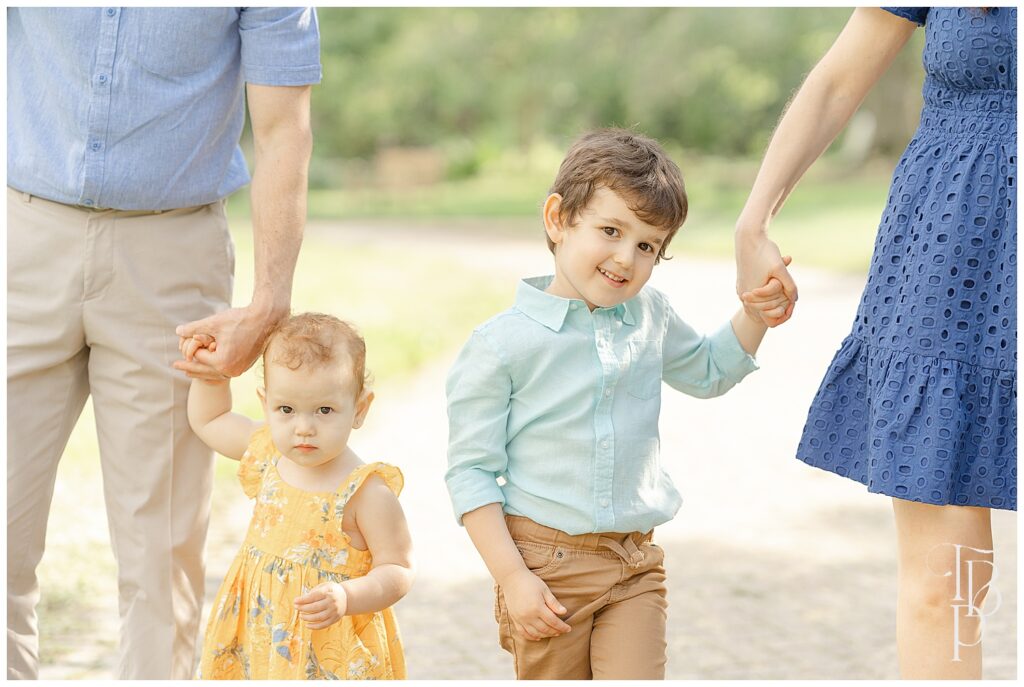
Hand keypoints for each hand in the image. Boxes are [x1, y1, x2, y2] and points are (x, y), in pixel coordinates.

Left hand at [172, 303, 286, 378]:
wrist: (266, 319)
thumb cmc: (240, 319)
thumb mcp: (213, 322)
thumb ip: (193, 328)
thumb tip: (177, 331)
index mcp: (222, 362)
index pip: (199, 358)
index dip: (192, 347)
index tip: (187, 339)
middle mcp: (232, 370)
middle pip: (205, 370)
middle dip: (189, 367)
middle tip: (175, 366)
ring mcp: (240, 370)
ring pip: (215, 373)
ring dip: (202, 370)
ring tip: (189, 371)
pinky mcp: (246, 366)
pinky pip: (226, 370)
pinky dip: (215, 368)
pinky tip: (210, 366)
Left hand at [294, 582, 347, 629]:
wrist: (347, 597)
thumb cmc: (331, 591)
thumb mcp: (325, 586)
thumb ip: (314, 591)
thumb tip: (301, 600)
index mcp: (329, 592)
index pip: (314, 596)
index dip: (303, 599)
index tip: (295, 601)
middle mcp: (333, 602)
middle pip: (315, 607)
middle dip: (304, 608)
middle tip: (296, 608)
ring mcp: (334, 611)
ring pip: (319, 617)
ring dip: (308, 618)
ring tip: (301, 616)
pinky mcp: (335, 619)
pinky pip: (324, 624)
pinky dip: (314, 626)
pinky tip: (307, 625)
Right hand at [500, 568, 570, 640]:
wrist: (512, 578)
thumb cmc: (530, 582)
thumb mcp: (544, 590)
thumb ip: (553, 603)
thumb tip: (564, 612)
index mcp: (537, 607)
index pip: (553, 621)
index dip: (562, 626)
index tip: (569, 628)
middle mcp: (528, 615)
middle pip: (545, 629)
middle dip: (555, 632)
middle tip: (562, 631)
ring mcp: (520, 619)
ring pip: (535, 633)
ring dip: (545, 635)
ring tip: (553, 633)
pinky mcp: (514, 619)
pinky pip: (523, 633)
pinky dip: (531, 637)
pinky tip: (538, 637)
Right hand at [735, 230, 796, 326]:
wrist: (748, 237)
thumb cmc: (764, 251)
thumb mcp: (780, 269)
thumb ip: (789, 285)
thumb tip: (795, 300)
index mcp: (753, 294)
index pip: (769, 317)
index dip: (783, 315)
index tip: (792, 307)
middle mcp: (744, 295)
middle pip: (763, 311)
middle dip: (777, 307)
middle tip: (790, 301)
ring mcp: (741, 289)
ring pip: (759, 303)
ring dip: (772, 299)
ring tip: (782, 291)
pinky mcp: (741, 283)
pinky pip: (754, 295)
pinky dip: (764, 294)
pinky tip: (771, 284)